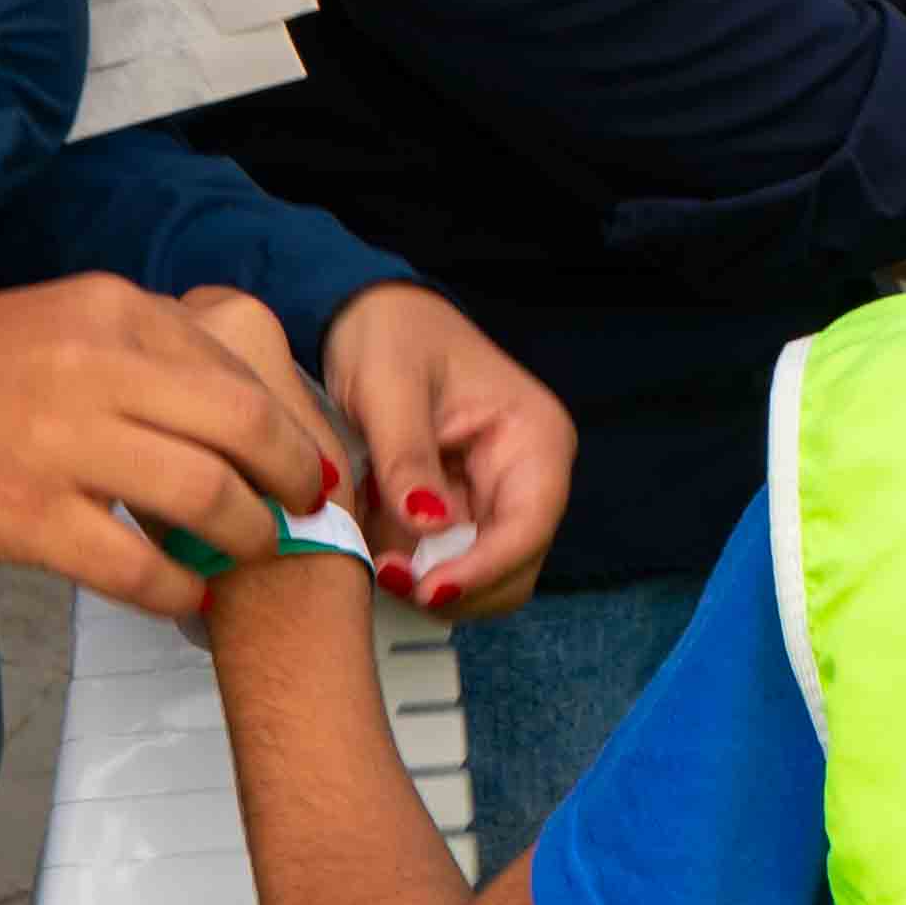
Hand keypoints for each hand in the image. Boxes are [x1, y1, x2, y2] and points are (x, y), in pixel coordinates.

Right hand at [0, 271, 339, 625]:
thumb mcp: (58, 319)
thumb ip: (138, 344)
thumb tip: (226, 390)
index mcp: (109, 309)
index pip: (235, 360)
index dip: (288, 416)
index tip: (304, 456)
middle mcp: (94, 365)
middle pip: (242, 423)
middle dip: (291, 474)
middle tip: (302, 506)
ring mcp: (60, 443)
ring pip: (202, 492)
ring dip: (245, 533)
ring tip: (249, 551)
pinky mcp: (27, 515)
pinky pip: (133, 565)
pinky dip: (175, 588)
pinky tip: (183, 595)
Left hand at [317, 283, 573, 616]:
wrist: (371, 314)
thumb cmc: (390, 334)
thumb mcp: (389, 388)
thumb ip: (407, 458)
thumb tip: (429, 526)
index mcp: (534, 437)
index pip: (528, 526)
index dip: (482, 570)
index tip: (426, 590)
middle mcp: (529, 474)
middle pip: (513, 567)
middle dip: (455, 583)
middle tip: (386, 574)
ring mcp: (498, 495)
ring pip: (481, 576)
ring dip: (429, 577)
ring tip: (375, 548)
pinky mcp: (466, 510)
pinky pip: (447, 560)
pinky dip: (412, 561)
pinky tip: (376, 534)